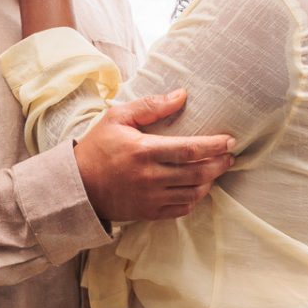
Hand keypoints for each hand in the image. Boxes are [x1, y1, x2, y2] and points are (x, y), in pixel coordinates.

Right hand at [74, 89, 234, 221]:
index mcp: (144, 151)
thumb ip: (150, 106)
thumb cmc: (98, 147)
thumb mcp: (117, 117)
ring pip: (194, 193)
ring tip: (216, 170)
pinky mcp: (149, 212)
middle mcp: (150, 177)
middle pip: (198, 173)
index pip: (190, 149)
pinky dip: (195, 198)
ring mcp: (151, 198)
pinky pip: (182, 208)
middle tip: (230, 156)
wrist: (78, 185)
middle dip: (220, 164)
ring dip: (210, 181)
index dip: (215, 146)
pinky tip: (198, 187)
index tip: (230, 141)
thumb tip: (181, 95)